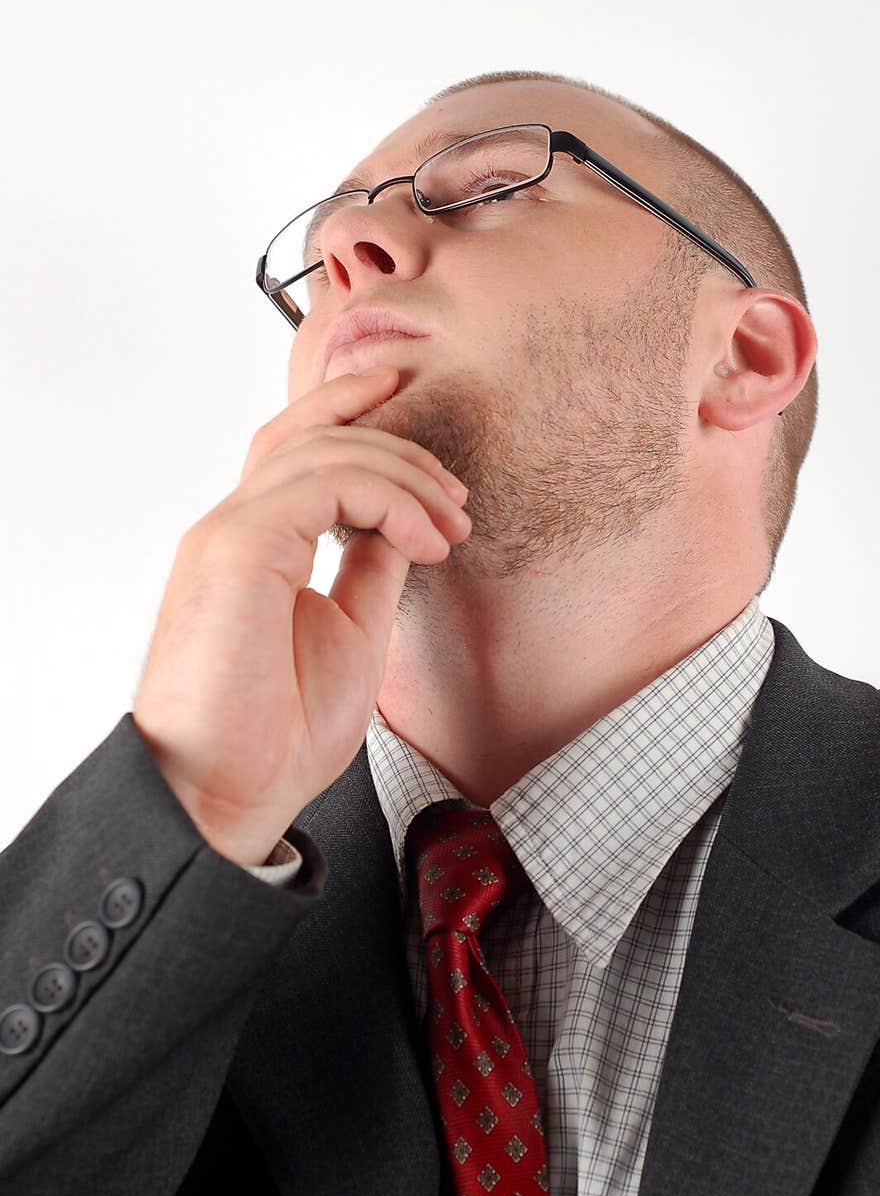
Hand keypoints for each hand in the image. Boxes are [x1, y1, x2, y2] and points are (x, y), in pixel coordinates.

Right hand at [132, 366, 470, 865]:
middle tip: (457, 501)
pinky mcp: (236, 550)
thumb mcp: (352, 635)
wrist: (227, 797)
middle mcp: (232, 529)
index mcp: (252, 547)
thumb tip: (402, 528)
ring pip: (319, 451)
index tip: (408, 398)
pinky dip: (384, 497)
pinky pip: (320, 484)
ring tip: (451, 524)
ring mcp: (228, 536)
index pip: (296, 449)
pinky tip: (423, 540)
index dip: (348, 409)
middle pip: (312, 437)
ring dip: (401, 473)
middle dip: (397, 448)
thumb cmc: (277, 734)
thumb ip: (370, 571)